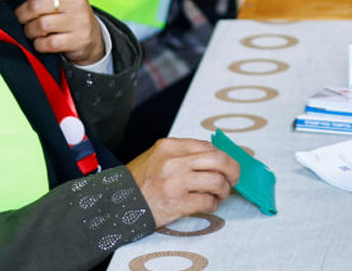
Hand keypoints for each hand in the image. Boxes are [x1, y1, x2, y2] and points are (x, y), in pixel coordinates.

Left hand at [5, 0, 103, 65]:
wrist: (93, 37)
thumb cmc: (68, 15)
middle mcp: (76, 1)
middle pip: (36, 5)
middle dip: (22, 15)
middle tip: (21, 20)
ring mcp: (79, 21)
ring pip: (40, 25)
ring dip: (30, 31)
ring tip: (33, 32)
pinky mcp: (78, 40)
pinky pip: (47, 43)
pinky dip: (39, 45)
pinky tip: (42, 43)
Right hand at [126, 138, 240, 228]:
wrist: (117, 203)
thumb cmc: (139, 181)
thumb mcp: (157, 157)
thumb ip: (182, 154)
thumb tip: (214, 159)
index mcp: (170, 146)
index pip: (208, 147)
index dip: (223, 157)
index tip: (227, 165)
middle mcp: (173, 162)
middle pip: (219, 160)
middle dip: (233, 170)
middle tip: (234, 178)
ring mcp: (175, 182)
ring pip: (217, 181)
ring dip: (224, 190)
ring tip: (220, 194)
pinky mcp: (176, 203)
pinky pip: (207, 202)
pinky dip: (213, 204)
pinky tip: (208, 204)